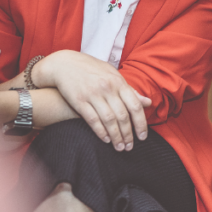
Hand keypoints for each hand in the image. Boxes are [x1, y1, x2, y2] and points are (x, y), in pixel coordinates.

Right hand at [36, 50, 151, 151]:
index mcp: (118, 82)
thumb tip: (148, 102)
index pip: (135, 106)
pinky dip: (100, 132)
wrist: (64, 64)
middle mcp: (107, 88)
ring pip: (109, 120)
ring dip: (116, 136)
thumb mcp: (112, 75)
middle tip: (129, 147)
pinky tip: (106, 140)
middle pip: (122, 116)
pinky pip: (93, 120)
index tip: (142, 136)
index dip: (141, 123)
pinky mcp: (79, 101)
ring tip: (119, 147)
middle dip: (128, 134)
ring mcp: (93, 94)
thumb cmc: (91, 70)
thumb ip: (129, 90)